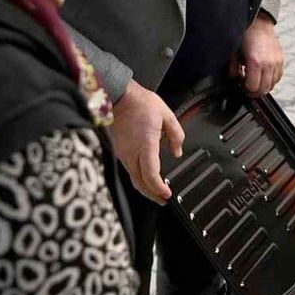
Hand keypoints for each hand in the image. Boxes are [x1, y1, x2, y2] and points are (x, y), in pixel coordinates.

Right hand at [109, 80, 183, 203]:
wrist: (117, 95)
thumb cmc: (140, 102)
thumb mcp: (166, 114)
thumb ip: (176, 135)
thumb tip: (177, 151)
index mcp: (145, 145)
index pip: (151, 175)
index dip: (159, 189)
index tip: (167, 194)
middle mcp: (131, 153)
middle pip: (140, 183)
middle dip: (153, 195)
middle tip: (163, 200)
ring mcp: (123, 153)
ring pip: (133, 178)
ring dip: (145, 188)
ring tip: (156, 192)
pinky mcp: (118, 151)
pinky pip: (128, 170)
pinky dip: (138, 178)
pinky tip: (145, 178)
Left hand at [233, 13, 283, 96]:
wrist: (258, 21)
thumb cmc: (245, 34)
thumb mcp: (234, 52)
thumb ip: (233, 69)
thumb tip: (234, 79)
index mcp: (255, 62)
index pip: (253, 88)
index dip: (245, 89)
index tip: (240, 85)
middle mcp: (268, 64)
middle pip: (263, 89)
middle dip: (253, 91)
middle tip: (246, 86)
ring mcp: (276, 62)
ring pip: (272, 85)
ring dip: (263, 86)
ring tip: (254, 80)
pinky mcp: (281, 60)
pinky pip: (278, 77)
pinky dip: (271, 80)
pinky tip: (262, 75)